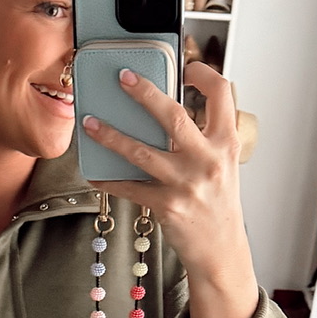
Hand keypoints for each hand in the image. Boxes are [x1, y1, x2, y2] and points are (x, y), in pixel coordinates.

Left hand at [82, 62, 259, 317]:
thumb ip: (202, 137)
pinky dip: (109, 178)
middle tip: (122, 77)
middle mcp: (208, 160)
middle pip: (173, 115)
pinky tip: (93, 170)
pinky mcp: (167, 206)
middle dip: (144, 92)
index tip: (186, 68)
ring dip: (111, 135)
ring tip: (90, 122)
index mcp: (226, 143)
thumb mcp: (221, 164)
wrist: (221, 249)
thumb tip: (162, 110)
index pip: (222, 94)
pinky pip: (130, 187)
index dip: (204, 74)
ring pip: (141, 151)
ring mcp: (186, 184)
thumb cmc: (218, 203)